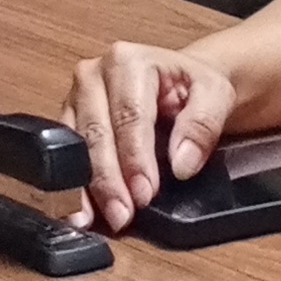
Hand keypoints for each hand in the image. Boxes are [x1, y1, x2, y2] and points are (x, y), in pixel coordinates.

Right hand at [66, 39, 239, 232]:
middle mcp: (94, 74)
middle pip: (95, 133)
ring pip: (73, 147)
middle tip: (122, 214)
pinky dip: (73, 186)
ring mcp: (76, 98)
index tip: (145, 193)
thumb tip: (182, 163)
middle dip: (108, 179)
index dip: (135, 159)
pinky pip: (65, 156)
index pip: (128, 116)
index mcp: (127, 61)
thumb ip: (202, 125)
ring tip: (92, 220)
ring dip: (84, 188)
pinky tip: (79, 211)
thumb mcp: (215, 95)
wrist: (182, 83)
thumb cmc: (193, 87)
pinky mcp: (69, 121)